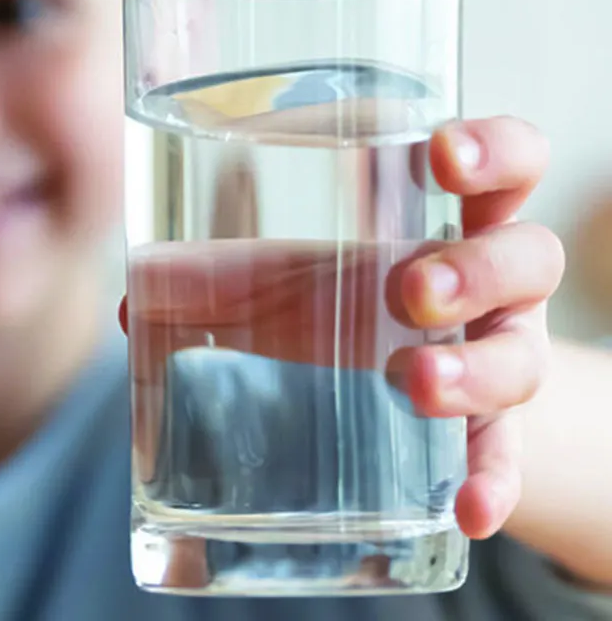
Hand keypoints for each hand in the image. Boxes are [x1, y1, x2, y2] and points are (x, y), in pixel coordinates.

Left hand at [119, 116, 564, 540]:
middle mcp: (491, 284)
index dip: (494, 151)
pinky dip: (493, 481)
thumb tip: (135, 291)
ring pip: (522, 356)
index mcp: (449, 218)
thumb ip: (221, 279)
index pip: (507, 162)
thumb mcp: (291, 284)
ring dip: (476, 370)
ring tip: (415, 382)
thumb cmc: (345, 305)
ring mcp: (499, 356)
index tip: (443, 155)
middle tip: (409, 289)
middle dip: (475, 268)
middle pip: (528, 257)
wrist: (405, 385)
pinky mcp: (492, 430)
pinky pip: (508, 454)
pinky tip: (469, 511)